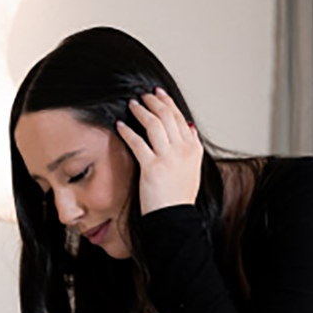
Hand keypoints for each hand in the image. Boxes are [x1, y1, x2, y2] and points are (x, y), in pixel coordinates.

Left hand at [116, 88, 203, 215]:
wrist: (174, 218)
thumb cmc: (179, 199)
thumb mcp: (193, 169)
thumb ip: (192, 147)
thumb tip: (189, 127)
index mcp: (193, 150)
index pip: (180, 118)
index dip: (168, 103)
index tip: (158, 94)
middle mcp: (182, 150)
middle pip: (167, 116)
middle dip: (154, 102)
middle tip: (143, 95)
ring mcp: (168, 158)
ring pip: (154, 124)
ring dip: (141, 111)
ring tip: (132, 104)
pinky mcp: (152, 167)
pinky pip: (137, 143)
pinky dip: (127, 131)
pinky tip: (120, 125)